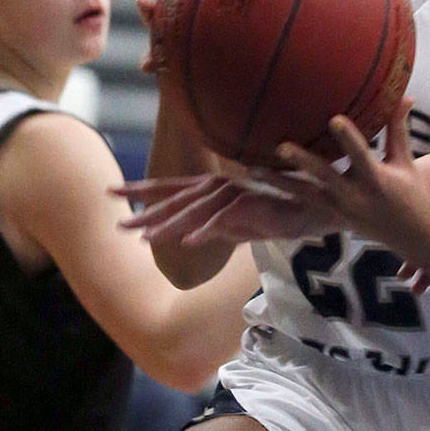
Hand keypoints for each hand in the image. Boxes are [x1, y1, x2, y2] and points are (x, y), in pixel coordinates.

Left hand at [113, 171, 340, 244]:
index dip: (140, 191)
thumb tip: (191, 238)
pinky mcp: (253, 204)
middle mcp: (219, 187)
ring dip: (170, 225)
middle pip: (175, 200)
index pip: (169, 189)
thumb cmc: (280, 213)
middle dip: (145, 212)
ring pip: (195, 211)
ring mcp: (235, 193)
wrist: (317, 206)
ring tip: (146, 238)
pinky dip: (208, 230)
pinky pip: (226, 220)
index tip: (112, 193)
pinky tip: (189, 244)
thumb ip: (216, 228)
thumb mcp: (240, 225)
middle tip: (119, 224)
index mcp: (213, 190)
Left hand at [269, 98, 429, 257]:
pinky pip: (299, 204)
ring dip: (277, 182)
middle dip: (302, 162)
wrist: (413, 237)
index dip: (348, 138)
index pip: (360, 155)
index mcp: (376, 180)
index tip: (334, 119)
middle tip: (280, 147)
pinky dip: (280, 194)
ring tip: (250, 169)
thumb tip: (404, 94)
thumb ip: (397, 128)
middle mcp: (353, 197)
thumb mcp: (405, 161)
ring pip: (303, 194)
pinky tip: (258, 184)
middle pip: (324, 177)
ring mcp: (338, 209)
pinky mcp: (328, 217)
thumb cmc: (412, 194)